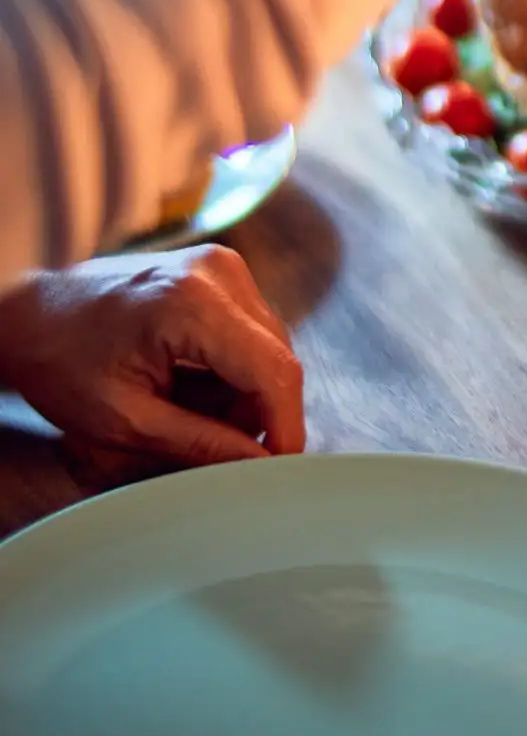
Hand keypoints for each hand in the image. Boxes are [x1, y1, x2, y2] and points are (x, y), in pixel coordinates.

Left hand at [0, 246, 305, 482]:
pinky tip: (189, 383)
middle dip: (256, 412)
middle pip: (277, 358)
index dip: (285, 426)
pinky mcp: (219, 272)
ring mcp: (221, 266)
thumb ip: (198, 444)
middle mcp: (218, 273)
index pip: (273, 370)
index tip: (277, 469)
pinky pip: (251, 330)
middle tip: (211, 446)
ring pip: (269, 347)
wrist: (32, 314)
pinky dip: (232, 368)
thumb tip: (258, 464)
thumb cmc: (62, 363)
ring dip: (243, 391)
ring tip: (185, 410)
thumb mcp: (124, 420)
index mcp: (192, 303)